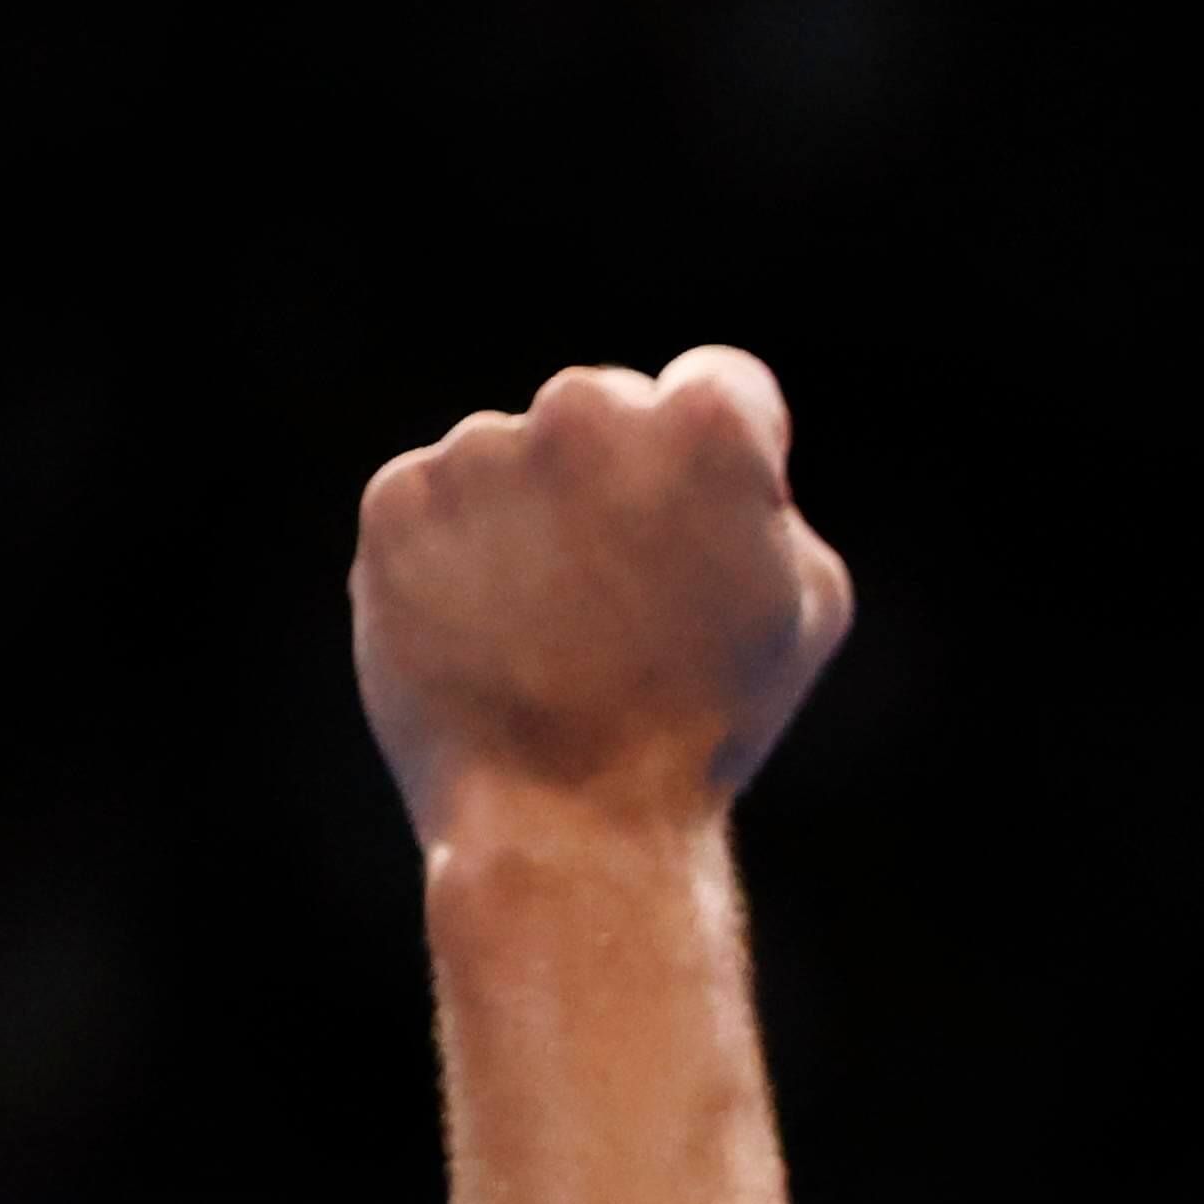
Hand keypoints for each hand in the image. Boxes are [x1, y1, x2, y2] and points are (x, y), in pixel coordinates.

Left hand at [352, 348, 854, 847]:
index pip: (724, 385)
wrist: (571, 818)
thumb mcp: (806, 606)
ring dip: (536, 520)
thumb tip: (710, 473)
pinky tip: (494, 633)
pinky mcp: (397, 497)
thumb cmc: (709, 720)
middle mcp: (587, 408)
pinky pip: (439, 502)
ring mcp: (481, 450)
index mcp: (706, 427)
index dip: (731, 465)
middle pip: (610, 411)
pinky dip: (461, 555)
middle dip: (622, 481)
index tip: (715, 529)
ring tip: (555, 634)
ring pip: (517, 459)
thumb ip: (767, 505)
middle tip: (630, 598)